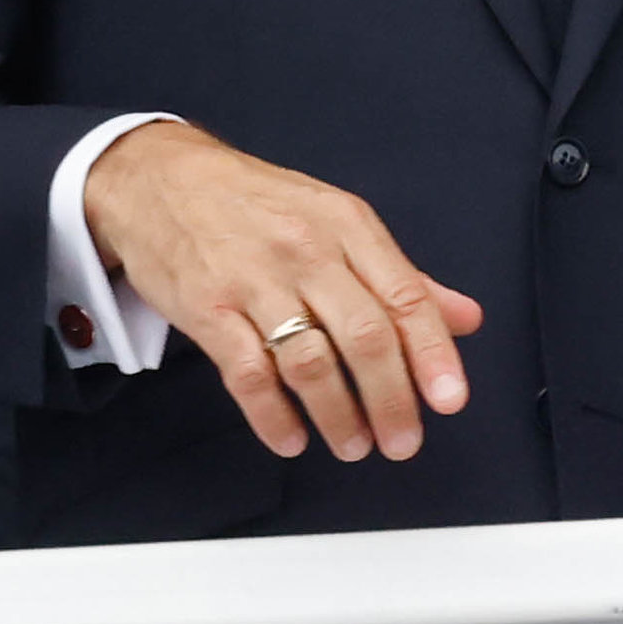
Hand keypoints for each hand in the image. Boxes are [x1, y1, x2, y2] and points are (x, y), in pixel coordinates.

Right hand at [77, 122, 482, 463]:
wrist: (157, 178)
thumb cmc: (253, 202)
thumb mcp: (336, 219)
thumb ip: (401, 274)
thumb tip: (464, 318)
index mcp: (347, 225)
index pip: (405, 296)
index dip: (433, 354)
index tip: (449, 400)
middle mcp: (306, 251)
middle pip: (364, 336)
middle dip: (391, 399)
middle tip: (402, 441)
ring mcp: (254, 281)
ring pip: (310, 362)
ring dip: (338, 415)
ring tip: (353, 444)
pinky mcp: (208, 309)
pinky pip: (248, 374)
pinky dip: (273, 416)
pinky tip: (291, 438)